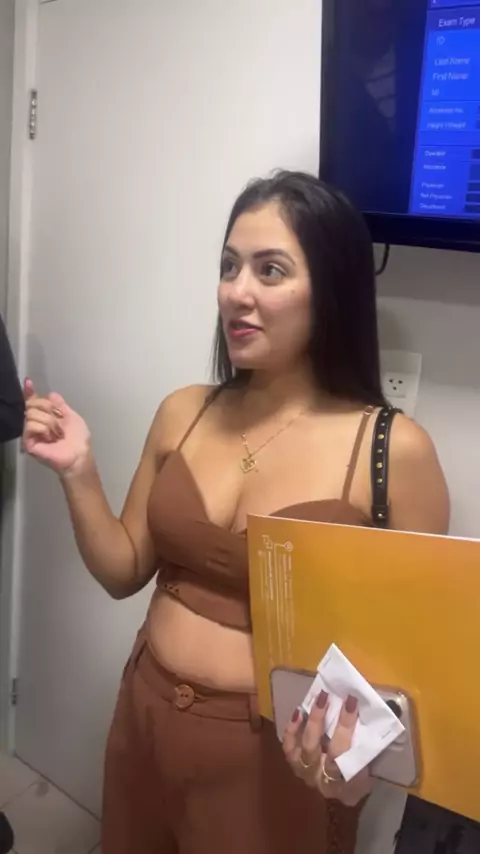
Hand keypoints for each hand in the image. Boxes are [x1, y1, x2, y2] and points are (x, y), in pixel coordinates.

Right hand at [23, 378, 91, 476]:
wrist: (78, 455)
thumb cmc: (78, 440)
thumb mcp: (71, 416)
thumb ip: (61, 405)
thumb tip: (51, 394)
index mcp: (46, 417)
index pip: (34, 402)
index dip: (30, 392)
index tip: (28, 382)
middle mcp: (37, 423)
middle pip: (33, 404)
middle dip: (48, 409)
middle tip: (58, 422)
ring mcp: (31, 433)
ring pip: (32, 413)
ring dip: (49, 421)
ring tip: (56, 433)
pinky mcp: (28, 441)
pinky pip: (31, 425)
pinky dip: (43, 428)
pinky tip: (50, 437)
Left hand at [283, 692, 372, 806]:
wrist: (344, 791)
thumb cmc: (360, 774)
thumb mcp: (368, 765)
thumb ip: (365, 743)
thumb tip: (367, 709)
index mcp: (345, 782)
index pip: (343, 753)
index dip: (345, 726)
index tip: (350, 701)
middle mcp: (321, 779)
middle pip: (318, 749)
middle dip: (321, 720)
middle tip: (326, 695)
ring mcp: (306, 773)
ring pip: (303, 747)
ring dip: (309, 721)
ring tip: (314, 701)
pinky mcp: (295, 764)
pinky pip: (289, 748)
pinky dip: (292, 730)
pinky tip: (299, 712)